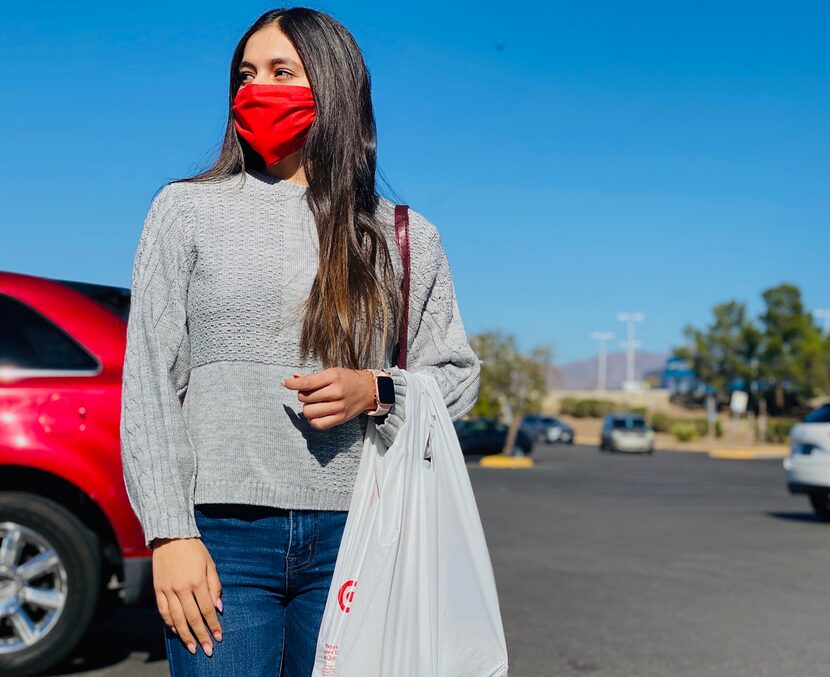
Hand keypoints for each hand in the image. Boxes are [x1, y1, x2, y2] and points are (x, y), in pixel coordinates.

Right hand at [152, 537, 222, 656]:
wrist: (171, 536)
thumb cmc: (195, 550)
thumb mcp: (210, 564)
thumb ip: (215, 586)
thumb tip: (218, 608)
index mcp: (197, 581)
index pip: (207, 609)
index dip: (213, 625)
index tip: (219, 637)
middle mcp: (182, 588)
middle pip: (192, 618)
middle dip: (201, 636)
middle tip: (208, 650)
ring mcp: (168, 590)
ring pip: (176, 619)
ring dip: (185, 635)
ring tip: (192, 647)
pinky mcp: (158, 589)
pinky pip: (163, 612)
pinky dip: (170, 624)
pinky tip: (177, 631)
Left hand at [282, 367, 375, 429]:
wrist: (368, 390)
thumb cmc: (348, 379)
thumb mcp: (332, 373)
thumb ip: (313, 378)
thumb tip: (293, 379)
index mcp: (333, 377)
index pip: (307, 383)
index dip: (293, 384)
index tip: (284, 383)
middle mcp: (336, 392)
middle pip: (305, 398)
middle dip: (303, 396)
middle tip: (311, 394)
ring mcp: (339, 407)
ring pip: (309, 412)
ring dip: (307, 408)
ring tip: (314, 404)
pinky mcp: (340, 418)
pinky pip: (318, 424)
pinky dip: (313, 420)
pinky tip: (316, 414)